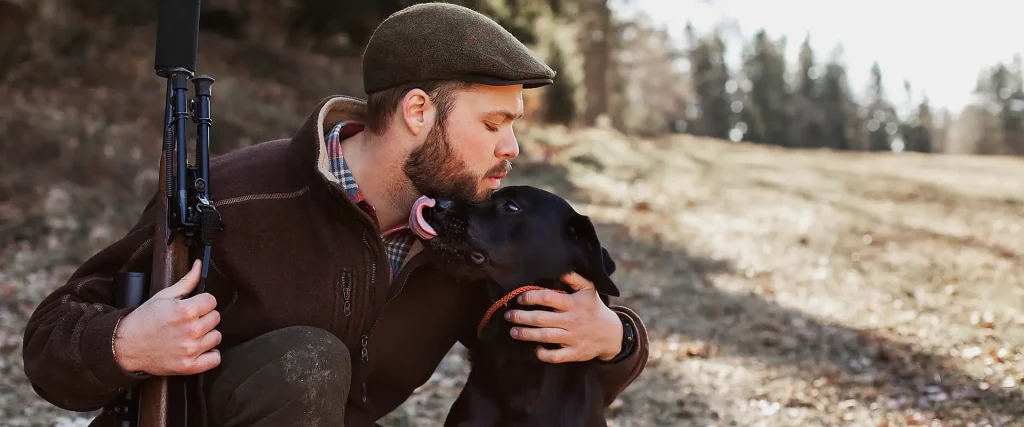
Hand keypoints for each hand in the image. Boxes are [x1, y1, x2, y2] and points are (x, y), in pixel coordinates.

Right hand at [113, 260, 221, 375]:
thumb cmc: (145, 319)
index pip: (212, 301)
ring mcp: (190, 349)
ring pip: (216, 337)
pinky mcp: (188, 366)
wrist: (126, 346)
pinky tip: (199, 349)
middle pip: (215, 318)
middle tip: (189, 320)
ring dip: (206, 335)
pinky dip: (209, 355)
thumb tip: (199, 265)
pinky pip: (214, 359)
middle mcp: (190, 330)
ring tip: (190, 334)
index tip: (194, 306)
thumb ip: (186, 281)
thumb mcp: (163, 296)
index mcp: (185, 310)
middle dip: (204, 317)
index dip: (202, 302)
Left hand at [504, 272, 622, 362]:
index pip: (548, 298)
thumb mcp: (589, 289)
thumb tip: (559, 270)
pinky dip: (543, 354)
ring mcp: (573, 338)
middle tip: (508, 315)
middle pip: (541, 319)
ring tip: (513, 331)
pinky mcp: (574, 353)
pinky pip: (556, 356)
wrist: (612, 334)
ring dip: (526, 334)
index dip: (530, 297)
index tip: (519, 298)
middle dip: (521, 317)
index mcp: (574, 303)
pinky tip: (534, 349)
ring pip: (545, 337)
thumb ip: (574, 278)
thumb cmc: (594, 308)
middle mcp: (572, 320)